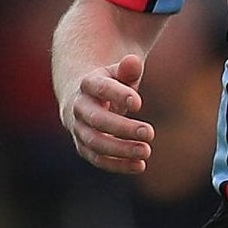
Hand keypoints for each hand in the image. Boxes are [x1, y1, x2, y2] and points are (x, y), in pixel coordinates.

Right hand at [63, 52, 153, 175]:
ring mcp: (78, 128)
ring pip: (95, 142)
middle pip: (97, 120)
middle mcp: (79, 107)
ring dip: (120, 149)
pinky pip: (96, 158)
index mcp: (87, 84)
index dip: (118, 95)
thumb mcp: (119, 72)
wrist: (82, 95)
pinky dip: (116, 164)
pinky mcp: (83, 145)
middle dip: (122, 128)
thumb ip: (127, 69)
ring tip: (146, 151)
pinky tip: (139, 166)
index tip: (140, 103)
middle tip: (150, 132)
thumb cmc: (110, 82)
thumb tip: (133, 60)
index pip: (100, 88)